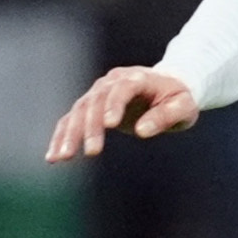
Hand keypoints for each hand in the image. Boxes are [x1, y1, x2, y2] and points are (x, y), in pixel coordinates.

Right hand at [45, 66, 198, 162]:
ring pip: (78, 111)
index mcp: (137, 78)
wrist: (166, 88)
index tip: (110, 125)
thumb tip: (142, 131)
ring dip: (69, 135)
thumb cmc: (179, 98)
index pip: (121, 89)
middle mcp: (112, 82)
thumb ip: (165, 117)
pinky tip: (54, 157)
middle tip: (92, 152)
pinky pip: (71, 120)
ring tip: (61, 158)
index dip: (114, 105)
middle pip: (95, 102)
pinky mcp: (90, 106)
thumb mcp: (183, 107)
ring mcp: (98, 93)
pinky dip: (62, 137)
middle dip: (90, 127)